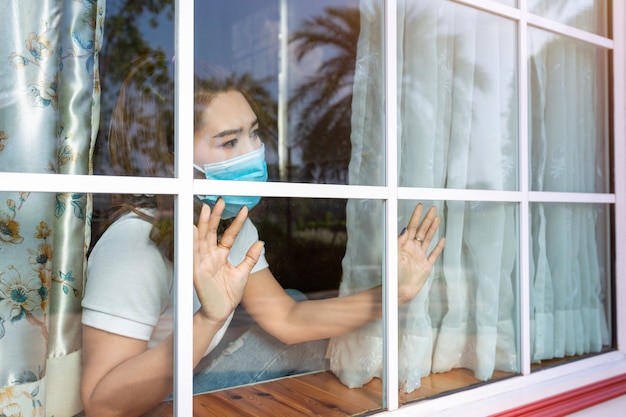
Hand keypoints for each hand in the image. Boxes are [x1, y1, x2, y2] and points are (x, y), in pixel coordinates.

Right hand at [193, 199, 263, 323]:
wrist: (221, 312)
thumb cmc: (229, 294)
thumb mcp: (244, 273)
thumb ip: (250, 257)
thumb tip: (260, 241)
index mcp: (221, 255)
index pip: (228, 234)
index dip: (236, 222)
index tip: (245, 210)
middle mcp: (210, 255)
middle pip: (212, 231)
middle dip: (216, 216)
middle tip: (221, 200)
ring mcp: (202, 262)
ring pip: (201, 238)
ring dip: (203, 223)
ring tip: (206, 208)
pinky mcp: (195, 270)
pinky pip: (192, 253)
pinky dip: (192, 241)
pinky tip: (192, 229)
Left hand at [397, 204, 445, 304]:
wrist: (399, 291)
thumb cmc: (393, 275)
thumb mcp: (394, 256)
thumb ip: (399, 242)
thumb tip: (404, 228)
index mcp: (404, 245)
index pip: (411, 227)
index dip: (416, 216)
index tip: (420, 206)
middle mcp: (412, 249)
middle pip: (421, 231)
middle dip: (427, 219)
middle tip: (433, 209)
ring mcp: (420, 257)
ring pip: (428, 239)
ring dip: (433, 229)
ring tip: (437, 218)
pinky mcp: (426, 266)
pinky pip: (434, 254)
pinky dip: (439, 246)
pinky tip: (442, 239)